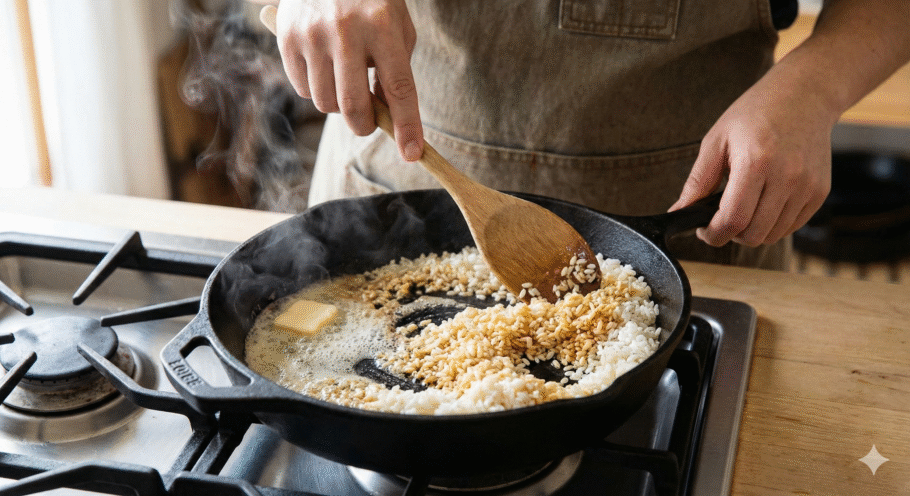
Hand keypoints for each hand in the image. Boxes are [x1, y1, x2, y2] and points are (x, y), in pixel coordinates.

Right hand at [274, 0, 423, 160]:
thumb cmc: (371, 1)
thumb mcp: (396, 27)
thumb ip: (395, 71)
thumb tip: (387, 116)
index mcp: (382, 25)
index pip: (399, 88)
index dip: (407, 126)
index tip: (412, 153)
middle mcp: (345, 31)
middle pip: (353, 107)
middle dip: (364, 126)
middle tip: (367, 124)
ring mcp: (312, 35)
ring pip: (325, 103)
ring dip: (338, 103)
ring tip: (344, 77)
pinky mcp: (286, 38)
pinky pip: (302, 89)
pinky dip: (315, 88)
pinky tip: (323, 64)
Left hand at [669, 69, 834, 246]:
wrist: (804, 95)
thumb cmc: (755, 114)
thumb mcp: (716, 140)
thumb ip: (698, 181)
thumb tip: (679, 211)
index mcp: (756, 162)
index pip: (733, 220)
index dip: (713, 234)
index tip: (704, 230)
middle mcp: (787, 177)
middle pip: (754, 234)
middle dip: (731, 234)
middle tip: (721, 218)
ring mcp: (807, 186)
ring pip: (773, 235)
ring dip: (752, 230)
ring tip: (743, 207)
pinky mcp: (820, 191)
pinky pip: (791, 226)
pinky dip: (773, 224)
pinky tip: (763, 203)